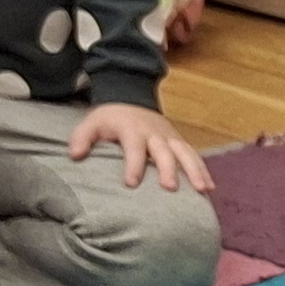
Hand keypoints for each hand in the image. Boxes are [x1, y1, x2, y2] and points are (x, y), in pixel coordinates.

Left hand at [68, 102, 214, 192]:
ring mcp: (169, 137)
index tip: (131, 183)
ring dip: (194, 170)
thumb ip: (82, 138)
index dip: (133, 164)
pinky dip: (203, 170)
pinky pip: (193, 156)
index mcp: (132, 129)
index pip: (133, 147)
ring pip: (185, 153)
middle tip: (170, 188)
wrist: (132, 95)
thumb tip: (74, 155)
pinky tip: (209, 188)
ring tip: (202, 189)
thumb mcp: (92, 122)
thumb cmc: (111, 118)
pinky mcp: (179, 142)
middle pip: (164, 151)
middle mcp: (154, 133)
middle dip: (168, 168)